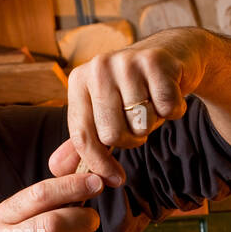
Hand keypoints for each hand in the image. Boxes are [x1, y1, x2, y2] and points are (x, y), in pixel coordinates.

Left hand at [49, 27, 209, 185]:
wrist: (173, 52)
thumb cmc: (134, 90)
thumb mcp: (103, 111)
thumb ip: (83, 139)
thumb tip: (56, 168)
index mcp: (79, 81)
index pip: (82, 135)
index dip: (99, 164)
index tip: (115, 180)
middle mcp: (97, 67)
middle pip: (112, 134)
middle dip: (131, 140)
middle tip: (137, 124)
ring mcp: (126, 62)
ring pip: (141, 124)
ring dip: (153, 123)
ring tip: (152, 104)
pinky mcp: (156, 61)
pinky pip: (168, 109)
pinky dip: (174, 110)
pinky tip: (169, 94)